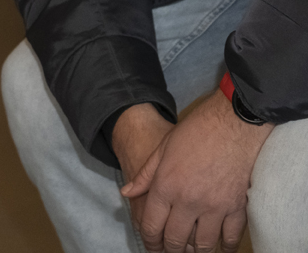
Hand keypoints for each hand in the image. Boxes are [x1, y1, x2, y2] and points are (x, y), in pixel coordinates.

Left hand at [120, 91, 273, 252]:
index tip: (151, 246)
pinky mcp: (236, 207)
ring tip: (191, 251)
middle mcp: (188, 201)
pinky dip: (225, 247)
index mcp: (166, 186)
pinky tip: (220, 248)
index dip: (149, 241)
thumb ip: (144, 176)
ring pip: (203, 244)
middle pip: (175, 239)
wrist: (232, 124)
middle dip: (170, 250)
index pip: (152, 225)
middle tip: (169, 251)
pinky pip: (230, 237)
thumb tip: (126, 192)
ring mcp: (214, 207)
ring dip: (196, 252)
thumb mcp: (162, 149)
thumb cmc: (195, 133)